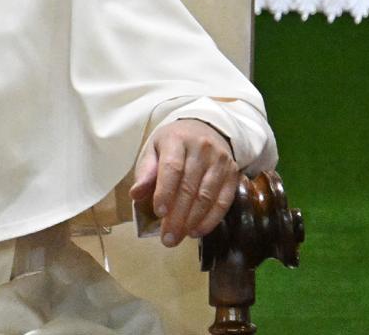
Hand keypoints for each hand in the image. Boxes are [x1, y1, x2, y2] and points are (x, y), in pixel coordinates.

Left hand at [128, 119, 236, 247]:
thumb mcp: (154, 149)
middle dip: (177, 216)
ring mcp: (220, 161)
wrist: (205, 129)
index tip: (158, 213)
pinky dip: (211, 219)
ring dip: (192, 221)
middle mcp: (202, 148)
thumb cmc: (174, 143)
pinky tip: (197, 231)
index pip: (172, 167)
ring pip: (207, 196)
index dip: (165, 192)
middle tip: (167, 238)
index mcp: (177, 139)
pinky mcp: (233, 174)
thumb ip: (145, 171)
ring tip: (179, 237)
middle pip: (189, 186)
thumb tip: (135, 195)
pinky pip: (224, 201)